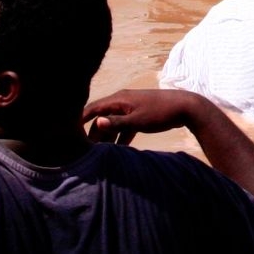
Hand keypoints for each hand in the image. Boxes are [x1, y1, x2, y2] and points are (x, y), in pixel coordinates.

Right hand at [82, 88, 203, 143]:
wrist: (186, 107)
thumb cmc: (161, 112)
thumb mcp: (138, 120)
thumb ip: (117, 123)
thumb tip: (96, 122)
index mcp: (119, 100)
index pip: (93, 109)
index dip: (79, 119)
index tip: (67, 133)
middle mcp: (122, 102)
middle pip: (101, 118)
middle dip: (93, 133)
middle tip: (85, 151)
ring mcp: (131, 109)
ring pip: (113, 124)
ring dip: (107, 137)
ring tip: (100, 154)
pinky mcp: (140, 116)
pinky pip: (125, 127)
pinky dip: (121, 137)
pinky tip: (118, 151)